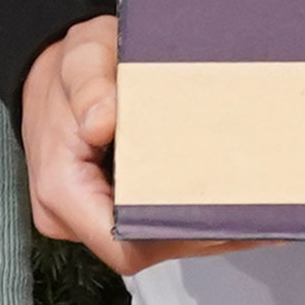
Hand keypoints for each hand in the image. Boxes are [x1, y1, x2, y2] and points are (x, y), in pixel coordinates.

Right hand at [18, 15, 231, 278]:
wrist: (51, 71)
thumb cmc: (68, 66)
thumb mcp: (81, 56)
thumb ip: (89, 84)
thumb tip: (101, 122)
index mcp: (61, 189)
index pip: (122, 242)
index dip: (174, 237)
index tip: (220, 218)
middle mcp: (69, 215)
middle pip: (143, 247)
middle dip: (198, 234)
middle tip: (253, 214)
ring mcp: (85, 218)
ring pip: (148, 240)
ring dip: (196, 228)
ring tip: (251, 210)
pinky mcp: (103, 209)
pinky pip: (144, 223)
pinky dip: (183, 215)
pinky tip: (224, 203)